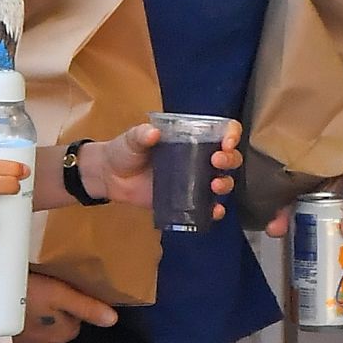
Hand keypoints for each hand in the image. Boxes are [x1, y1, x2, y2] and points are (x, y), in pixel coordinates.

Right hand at [15, 272, 117, 342]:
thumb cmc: (23, 294)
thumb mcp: (58, 293)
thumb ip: (86, 306)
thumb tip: (113, 319)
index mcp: (65, 332)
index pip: (79, 316)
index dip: (71, 297)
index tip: (58, 284)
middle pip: (60, 322)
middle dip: (55, 307)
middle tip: (41, 286)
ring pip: (42, 327)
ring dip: (37, 314)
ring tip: (26, 294)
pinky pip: (22, 330)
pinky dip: (21, 321)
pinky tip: (13, 307)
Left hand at [81, 119, 242, 221]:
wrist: (111, 177)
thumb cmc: (125, 151)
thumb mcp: (132, 139)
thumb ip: (141, 135)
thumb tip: (153, 133)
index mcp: (191, 138)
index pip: (222, 131)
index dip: (231, 134)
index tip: (226, 142)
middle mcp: (198, 158)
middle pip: (228, 158)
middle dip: (229, 159)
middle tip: (217, 160)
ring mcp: (194, 181)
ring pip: (222, 182)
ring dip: (225, 184)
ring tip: (214, 185)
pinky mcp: (187, 201)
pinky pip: (207, 207)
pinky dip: (215, 210)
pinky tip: (214, 211)